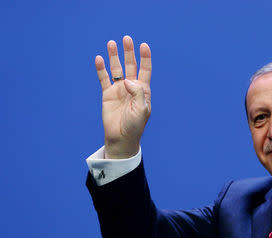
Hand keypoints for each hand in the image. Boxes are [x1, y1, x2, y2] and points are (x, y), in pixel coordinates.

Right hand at [95, 35, 151, 158]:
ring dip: (114, 56)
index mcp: (142, 90)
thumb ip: (137, 92)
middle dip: (129, 52)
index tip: (143, 46)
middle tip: (126, 39)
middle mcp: (131, 87)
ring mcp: (118, 90)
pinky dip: (101, 69)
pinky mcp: (107, 94)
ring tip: (111, 43)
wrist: (121, 137)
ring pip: (116, 69)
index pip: (144, 70)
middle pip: (130, 65)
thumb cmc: (135, 125)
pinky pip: (104, 78)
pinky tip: (99, 59)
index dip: (144, 58)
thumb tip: (127, 79)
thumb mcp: (141, 109)